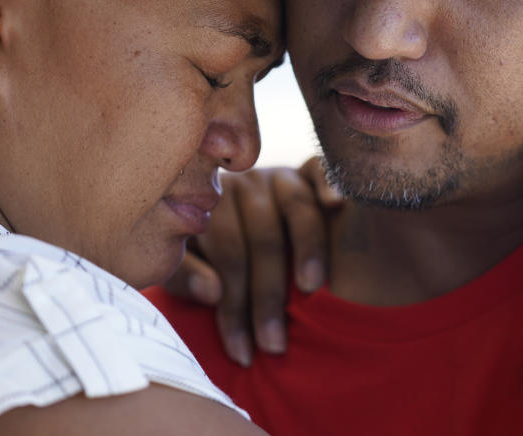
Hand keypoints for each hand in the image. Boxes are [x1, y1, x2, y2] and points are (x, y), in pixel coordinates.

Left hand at [161, 155, 341, 364]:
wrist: (248, 234)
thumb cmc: (211, 264)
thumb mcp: (188, 272)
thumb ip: (187, 279)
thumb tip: (211, 292)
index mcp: (210, 205)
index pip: (227, 252)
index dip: (234, 304)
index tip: (241, 352)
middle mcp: (245, 184)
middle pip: (263, 237)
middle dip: (268, 295)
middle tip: (275, 344)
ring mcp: (279, 175)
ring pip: (297, 209)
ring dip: (307, 249)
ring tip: (309, 289)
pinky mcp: (308, 171)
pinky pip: (320, 171)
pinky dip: (329, 184)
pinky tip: (335, 203)